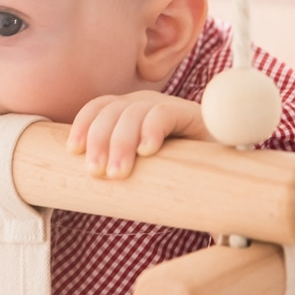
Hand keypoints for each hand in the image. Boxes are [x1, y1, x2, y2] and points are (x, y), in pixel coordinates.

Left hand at [67, 91, 211, 177]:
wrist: (220, 173)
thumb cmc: (171, 176)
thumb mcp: (138, 171)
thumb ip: (116, 170)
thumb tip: (79, 190)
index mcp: (127, 113)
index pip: (98, 107)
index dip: (83, 125)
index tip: (74, 150)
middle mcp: (144, 104)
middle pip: (112, 112)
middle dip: (99, 141)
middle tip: (97, 173)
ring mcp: (166, 106)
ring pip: (134, 113)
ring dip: (121, 142)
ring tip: (118, 172)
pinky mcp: (190, 114)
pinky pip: (164, 113)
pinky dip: (152, 130)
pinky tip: (147, 151)